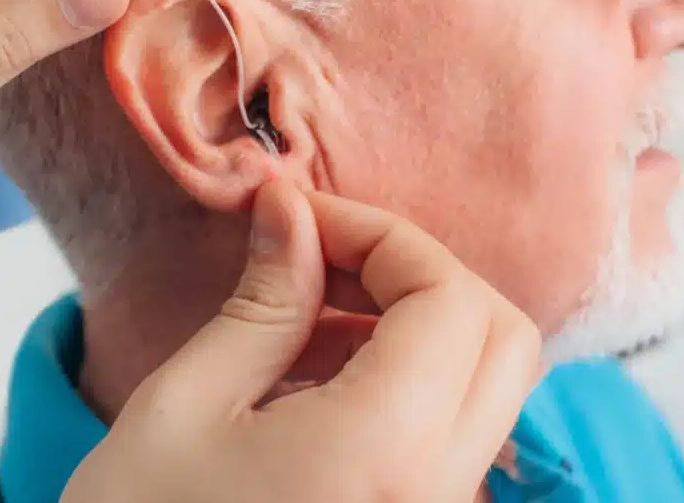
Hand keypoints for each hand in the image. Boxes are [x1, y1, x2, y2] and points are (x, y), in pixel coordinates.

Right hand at [63, 182, 540, 502]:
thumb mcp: (184, 407)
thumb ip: (262, 299)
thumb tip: (290, 208)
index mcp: (385, 454)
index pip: (449, 299)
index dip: (383, 235)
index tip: (305, 221)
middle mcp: (440, 497)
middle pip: (499, 336)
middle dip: (416, 274)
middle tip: (323, 260)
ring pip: (484, 383)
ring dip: (410, 324)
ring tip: (304, 321)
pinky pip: (453, 433)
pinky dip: (405, 381)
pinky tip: (314, 383)